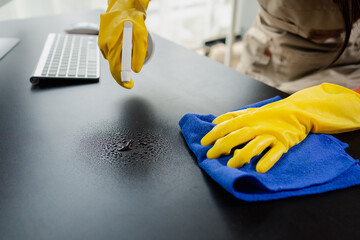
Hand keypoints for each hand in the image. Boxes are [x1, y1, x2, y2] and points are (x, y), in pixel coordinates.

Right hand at [98, 0, 149, 88]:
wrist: (123, 7)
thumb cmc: (133, 20)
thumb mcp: (141, 37)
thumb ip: (139, 54)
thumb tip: (136, 70)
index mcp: (114, 45)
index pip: (116, 69)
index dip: (122, 80)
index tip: (129, 85)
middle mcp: (105, 46)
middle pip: (113, 67)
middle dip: (123, 74)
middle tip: (131, 79)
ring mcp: (102, 44)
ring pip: (112, 60)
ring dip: (121, 62)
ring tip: (131, 52)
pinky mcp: (102, 42)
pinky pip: (111, 54)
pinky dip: (118, 55)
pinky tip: (124, 47)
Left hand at [201, 83, 359, 172]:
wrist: (297, 112)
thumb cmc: (270, 114)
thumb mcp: (250, 111)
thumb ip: (232, 117)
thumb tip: (215, 121)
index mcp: (248, 118)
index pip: (227, 126)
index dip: (214, 134)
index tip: (203, 143)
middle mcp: (258, 126)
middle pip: (237, 136)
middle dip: (222, 146)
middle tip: (211, 155)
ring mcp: (271, 135)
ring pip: (254, 145)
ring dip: (242, 156)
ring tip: (231, 165)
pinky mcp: (284, 143)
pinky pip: (275, 153)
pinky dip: (268, 161)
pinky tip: (259, 169)